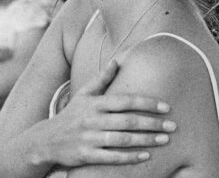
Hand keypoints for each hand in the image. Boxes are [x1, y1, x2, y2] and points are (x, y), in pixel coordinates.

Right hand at [33, 60, 175, 168]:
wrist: (45, 140)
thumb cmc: (71, 115)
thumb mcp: (83, 95)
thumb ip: (102, 79)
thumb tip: (117, 61)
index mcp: (94, 103)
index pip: (125, 101)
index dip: (147, 103)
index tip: (166, 107)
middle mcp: (92, 119)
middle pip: (127, 121)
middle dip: (152, 123)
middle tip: (172, 126)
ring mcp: (88, 138)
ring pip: (122, 139)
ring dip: (145, 140)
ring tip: (164, 140)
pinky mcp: (85, 155)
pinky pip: (111, 157)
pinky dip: (130, 157)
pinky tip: (146, 156)